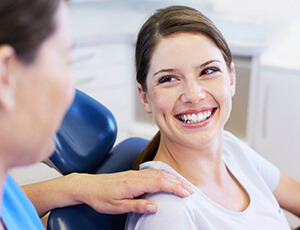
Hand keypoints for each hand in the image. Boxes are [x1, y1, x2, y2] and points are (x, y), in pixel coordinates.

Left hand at [72, 169, 193, 213]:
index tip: (186, 193)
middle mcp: (136, 176)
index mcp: (133, 184)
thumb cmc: (101, 198)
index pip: (160, 183)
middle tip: (191, 190)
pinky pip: (152, 171)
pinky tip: (168, 177)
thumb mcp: (116, 206)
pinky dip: (164, 174)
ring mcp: (135, 173)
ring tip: (184, 184)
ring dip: (173, 177)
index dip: (175, 187)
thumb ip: (136, 205)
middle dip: (178, 182)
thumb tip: (155, 207)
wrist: (88, 186)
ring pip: (158, 172)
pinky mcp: (133, 174)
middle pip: (162, 176)